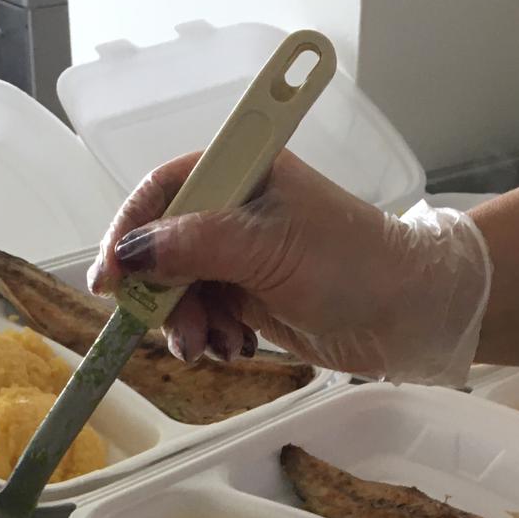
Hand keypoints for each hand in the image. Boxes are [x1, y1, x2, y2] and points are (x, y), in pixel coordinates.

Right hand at [87, 151, 490, 385]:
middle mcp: (234, 209)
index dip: (128, 232)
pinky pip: (205, 316)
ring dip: (189, 323)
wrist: (408, 313)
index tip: (110, 279)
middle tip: (176, 333)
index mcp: (240, 173)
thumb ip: (193, 246)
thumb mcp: (266, 247)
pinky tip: (239, 345)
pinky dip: (212, 336)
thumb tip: (130, 253)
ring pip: (180, 290)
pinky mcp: (251, 296)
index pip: (161, 191)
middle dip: (163, 294)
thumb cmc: (350, 262)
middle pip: (162, 247)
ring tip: (218, 345)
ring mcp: (242, 255)